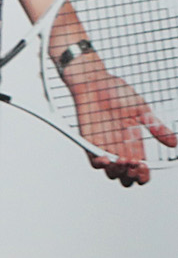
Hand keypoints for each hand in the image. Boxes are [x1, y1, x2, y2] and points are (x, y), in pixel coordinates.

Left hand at [63, 54, 172, 186]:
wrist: (94, 81)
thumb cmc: (116, 92)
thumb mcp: (141, 110)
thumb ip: (156, 127)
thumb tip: (174, 143)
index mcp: (134, 143)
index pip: (140, 168)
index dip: (143, 174)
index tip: (146, 167)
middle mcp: (119, 147)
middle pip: (126, 175)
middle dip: (132, 176)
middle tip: (136, 165)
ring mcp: (103, 145)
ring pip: (110, 171)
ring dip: (118, 172)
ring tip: (125, 162)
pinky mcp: (88, 140)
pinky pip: (92, 160)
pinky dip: (100, 163)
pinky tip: (107, 159)